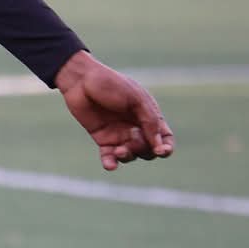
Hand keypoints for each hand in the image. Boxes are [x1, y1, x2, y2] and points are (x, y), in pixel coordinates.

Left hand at [55, 51, 174, 170]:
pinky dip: (111, 163)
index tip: (162, 151)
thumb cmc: (112, 85)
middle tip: (133, 141)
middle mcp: (136, 127)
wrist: (82, 82)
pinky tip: (110, 165)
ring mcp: (119, 134)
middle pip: (148, 150)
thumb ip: (149, 121)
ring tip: (119, 150)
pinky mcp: (102, 139)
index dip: (166, 148)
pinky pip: (109, 156)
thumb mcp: (136, 100)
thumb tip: (159, 145)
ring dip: (128, 156)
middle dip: (144, 151)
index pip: (164, 137)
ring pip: (130, 155)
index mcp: (149, 115)